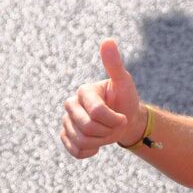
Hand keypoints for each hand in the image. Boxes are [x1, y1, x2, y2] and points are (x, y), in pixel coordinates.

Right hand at [60, 39, 143, 157]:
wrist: (125, 120)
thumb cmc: (126, 100)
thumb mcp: (124, 82)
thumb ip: (114, 64)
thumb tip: (108, 41)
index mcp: (84, 92)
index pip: (97, 112)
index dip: (114, 119)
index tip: (123, 117)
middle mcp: (71, 105)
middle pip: (88, 128)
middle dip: (107, 131)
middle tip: (114, 126)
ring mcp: (67, 121)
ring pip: (81, 141)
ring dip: (100, 142)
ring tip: (106, 133)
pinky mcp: (66, 136)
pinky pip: (74, 151)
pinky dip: (89, 152)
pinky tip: (97, 146)